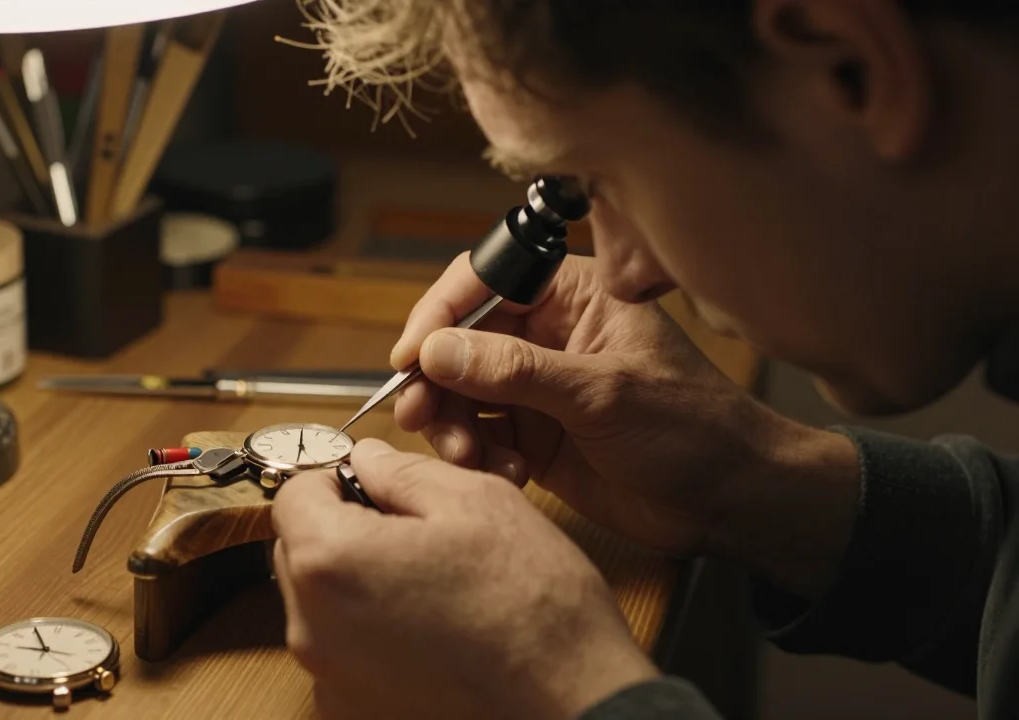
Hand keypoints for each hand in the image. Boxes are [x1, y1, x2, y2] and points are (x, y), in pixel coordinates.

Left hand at [273, 440, 657, 719]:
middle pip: (299, 549)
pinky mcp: (352, 710)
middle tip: (412, 530)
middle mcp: (312, 627)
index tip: (375, 483)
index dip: (337, 476)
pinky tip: (429, 626)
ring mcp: (329, 677)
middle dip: (343, 527)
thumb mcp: (473, 499)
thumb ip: (401, 470)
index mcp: (331, 561)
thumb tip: (366, 460)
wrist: (572, 700)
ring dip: (356, 580)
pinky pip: (342, 649)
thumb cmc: (530, 605)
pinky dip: (370, 631)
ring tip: (428, 582)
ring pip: (320, 600)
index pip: (295, 493)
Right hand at [392, 253, 858, 593]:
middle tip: (419, 417)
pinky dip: (477, 457)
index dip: (440, 314)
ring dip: (452, 425)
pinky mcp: (533, 436)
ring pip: (460, 393)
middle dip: (435, 381)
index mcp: (573, 296)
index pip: (485, 282)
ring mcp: (536, 388)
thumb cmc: (693, 429)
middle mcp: (547, 335)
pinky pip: (479, 437)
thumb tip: (438, 351)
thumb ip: (518, 372)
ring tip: (469, 458)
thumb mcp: (604, 393)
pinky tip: (509, 475)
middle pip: (459, 342)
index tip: (410, 356)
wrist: (731, 501)